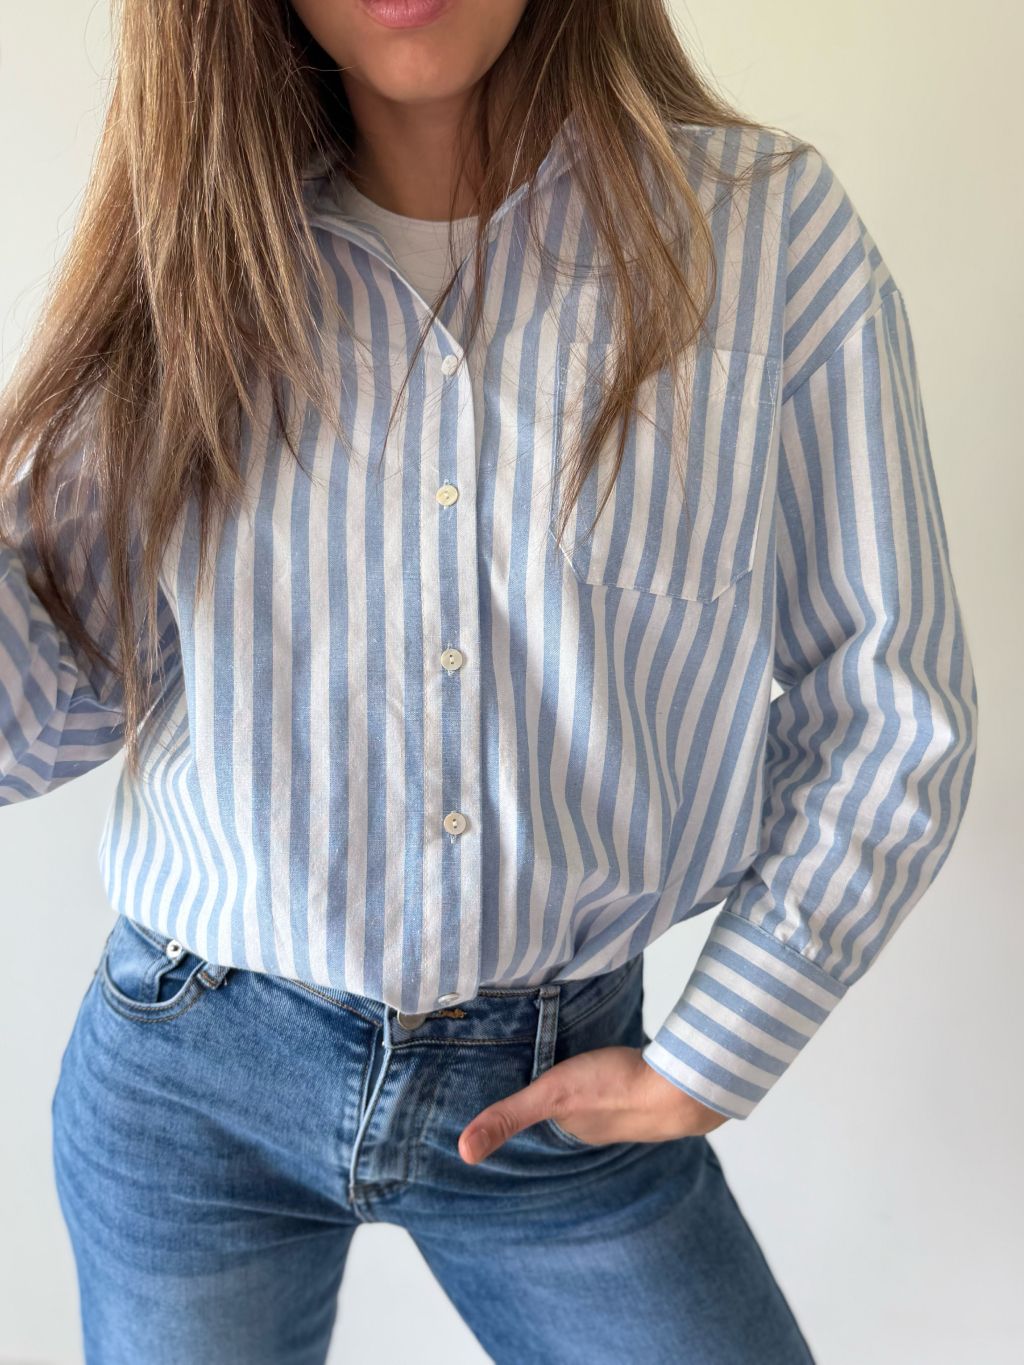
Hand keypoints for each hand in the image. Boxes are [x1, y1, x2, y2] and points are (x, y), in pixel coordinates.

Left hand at [458, 1045, 728, 1162]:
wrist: (682, 1086)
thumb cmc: (614, 1088)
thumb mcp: (550, 1095)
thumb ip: (507, 1116)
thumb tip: (463, 1152)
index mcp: (574, 1130)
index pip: (545, 1121)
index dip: (533, 1108)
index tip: (519, 1091)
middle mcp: (601, 1128)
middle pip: (573, 1112)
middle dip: (562, 1098)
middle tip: (548, 1074)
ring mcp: (630, 1109)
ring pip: (600, 1100)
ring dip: (591, 1088)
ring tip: (579, 1071)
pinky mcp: (653, 1088)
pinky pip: (627, 1085)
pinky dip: (617, 1077)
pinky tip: (616, 1064)